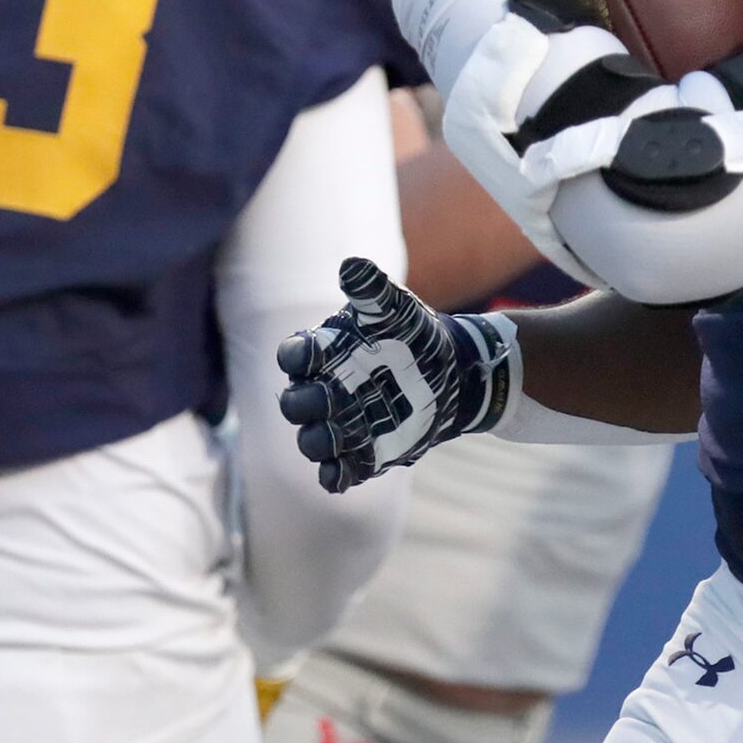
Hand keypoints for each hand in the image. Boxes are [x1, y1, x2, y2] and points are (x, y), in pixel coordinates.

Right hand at [277, 258, 514, 492]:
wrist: (449, 372)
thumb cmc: (412, 335)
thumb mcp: (396, 310)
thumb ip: (372, 291)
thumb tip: (353, 266)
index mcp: (321, 355)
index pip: (293, 357)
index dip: (299, 358)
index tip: (314, 355)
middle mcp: (322, 391)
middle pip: (295, 404)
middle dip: (306, 402)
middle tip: (331, 396)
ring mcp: (338, 424)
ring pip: (311, 440)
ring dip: (319, 441)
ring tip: (339, 435)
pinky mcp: (359, 453)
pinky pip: (336, 472)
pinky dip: (335, 475)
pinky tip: (341, 474)